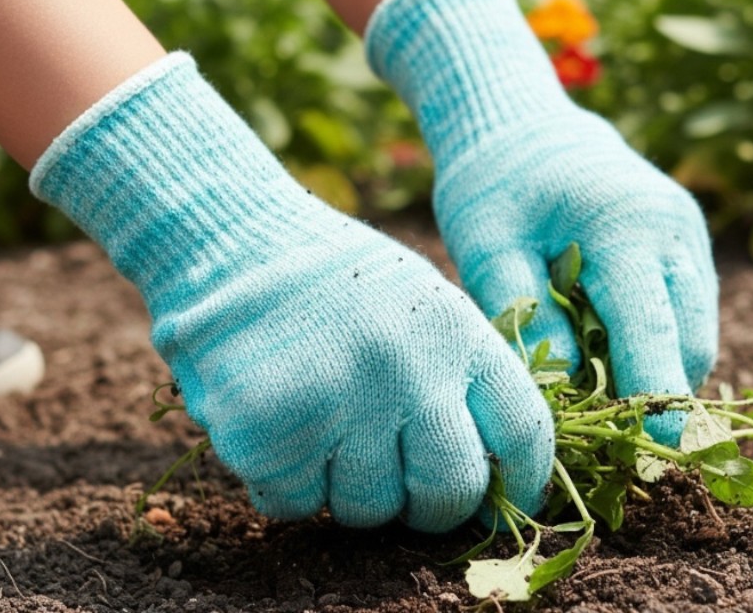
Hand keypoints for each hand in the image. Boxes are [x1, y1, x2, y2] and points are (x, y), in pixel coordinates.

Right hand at [157, 197, 553, 530]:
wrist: (227, 242)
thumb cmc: (332, 282)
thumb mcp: (421, 302)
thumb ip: (461, 376)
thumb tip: (497, 470)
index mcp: (456, 333)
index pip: (524, 432)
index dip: (524, 483)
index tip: (510, 502)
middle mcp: (407, 371)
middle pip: (450, 492)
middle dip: (429, 507)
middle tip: (402, 489)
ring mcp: (338, 405)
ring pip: (369, 511)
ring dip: (346, 489)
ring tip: (321, 426)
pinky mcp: (270, 436)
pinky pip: (294, 505)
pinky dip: (282, 484)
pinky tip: (274, 427)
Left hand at [364, 0, 717, 445]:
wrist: (519, 124)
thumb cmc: (493, 185)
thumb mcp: (487, 248)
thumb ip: (526, 314)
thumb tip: (565, 389)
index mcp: (627, 225)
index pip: (654, 330)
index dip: (656, 396)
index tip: (653, 451)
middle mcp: (674, 230)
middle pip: (691, 341)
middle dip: (660, 395)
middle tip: (610, 439)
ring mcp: (688, 235)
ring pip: (695, 332)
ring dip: (658, 371)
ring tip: (599, 396)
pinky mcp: (685, 243)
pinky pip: (684, 312)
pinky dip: (654, 344)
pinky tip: (605, 354)